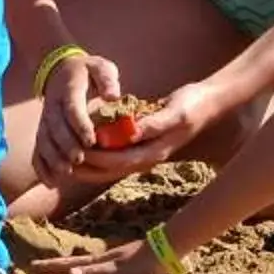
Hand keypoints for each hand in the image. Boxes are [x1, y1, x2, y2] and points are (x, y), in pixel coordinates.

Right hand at [31, 47, 122, 182]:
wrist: (59, 69)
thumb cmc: (86, 71)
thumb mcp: (100, 67)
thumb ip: (107, 79)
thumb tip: (113, 96)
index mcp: (68, 89)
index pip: (72, 108)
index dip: (80, 125)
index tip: (91, 140)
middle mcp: (53, 105)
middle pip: (56, 127)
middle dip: (66, 144)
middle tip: (79, 159)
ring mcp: (45, 119)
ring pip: (44, 140)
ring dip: (53, 157)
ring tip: (66, 172)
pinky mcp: (42, 130)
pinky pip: (38, 149)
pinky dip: (41, 166)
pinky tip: (51, 182)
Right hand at [31, 234, 166, 273]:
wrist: (163, 251)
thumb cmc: (141, 265)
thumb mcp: (117, 272)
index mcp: (97, 262)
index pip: (68, 265)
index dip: (50, 267)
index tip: (32, 267)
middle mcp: (100, 259)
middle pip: (72, 262)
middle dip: (53, 265)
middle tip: (36, 267)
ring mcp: (110, 259)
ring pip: (83, 263)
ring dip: (67, 265)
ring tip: (57, 268)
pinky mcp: (120, 262)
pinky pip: (94, 265)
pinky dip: (84, 267)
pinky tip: (90, 269)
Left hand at [67, 79, 214, 182]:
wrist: (208, 104)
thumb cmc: (193, 105)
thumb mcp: (176, 112)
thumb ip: (155, 123)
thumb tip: (133, 132)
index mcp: (156, 151)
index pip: (120, 161)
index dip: (98, 159)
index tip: (78, 152)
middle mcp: (149, 157)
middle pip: (113, 169)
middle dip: (89, 167)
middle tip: (64, 161)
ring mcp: (146, 154)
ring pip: (114, 167)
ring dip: (92, 167)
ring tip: (68, 161)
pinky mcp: (144, 147)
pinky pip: (119, 157)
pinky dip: (101, 157)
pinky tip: (86, 150)